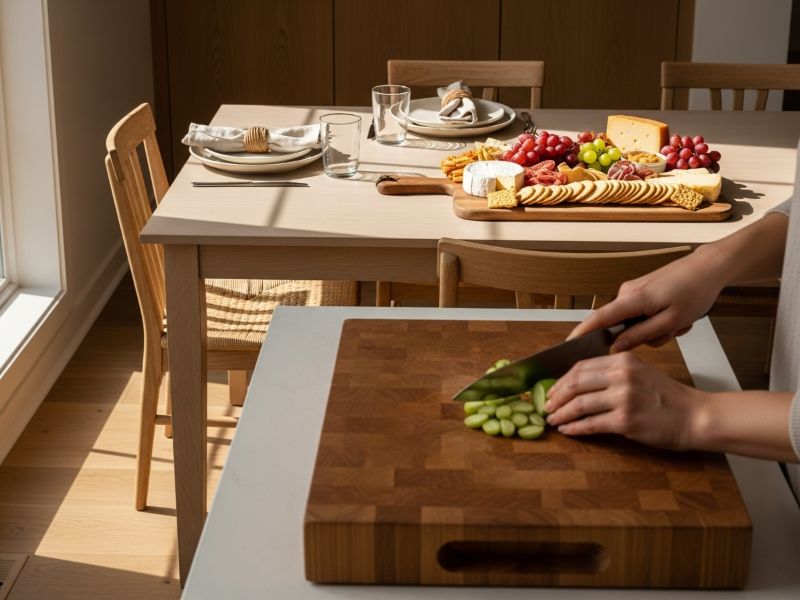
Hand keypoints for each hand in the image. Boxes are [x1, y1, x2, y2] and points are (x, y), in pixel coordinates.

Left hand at [545, 352, 704, 449]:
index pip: (581, 367)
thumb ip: (612, 373)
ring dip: (562, 414)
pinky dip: (575, 428)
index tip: (552, 390)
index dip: (561, 380)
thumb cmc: (668, 398)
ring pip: (579, 405)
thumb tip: (577, 384)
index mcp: (623, 361)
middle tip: (547, 406)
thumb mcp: (640, 373)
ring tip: (553, 420)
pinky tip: (568, 430)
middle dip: (556, 397)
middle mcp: (622, 376)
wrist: (695, 416)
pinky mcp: (626, 420)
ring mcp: (624, 398)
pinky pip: (591, 424)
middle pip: (575, 384)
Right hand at [567, 247, 727, 351]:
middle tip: (671, 331)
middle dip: (645, 335)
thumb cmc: (695, 291)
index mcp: (632, 299)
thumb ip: (641, 335)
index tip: (569, 346)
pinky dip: (660, 320)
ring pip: (637, 323)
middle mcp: (628, 292)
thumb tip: (617, 345)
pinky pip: (644, 314)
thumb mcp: (670, 321)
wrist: (710, 267)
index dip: (582, 333)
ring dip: (658, 328)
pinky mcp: (644, 291)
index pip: (599, 319)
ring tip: (679, 321)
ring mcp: (635, 291)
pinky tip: (678, 315)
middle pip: (622, 326)